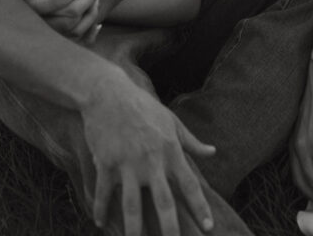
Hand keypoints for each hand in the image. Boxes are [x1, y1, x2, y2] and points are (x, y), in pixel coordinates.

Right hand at [83, 72, 215, 235]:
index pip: (189, 184)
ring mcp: (127, 163)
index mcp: (170, 150)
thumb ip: (191, 140)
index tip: (209, 228)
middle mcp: (151, 160)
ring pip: (132, 205)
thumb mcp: (170, 120)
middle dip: (170, 230)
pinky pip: (104, 192)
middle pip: (164, 202)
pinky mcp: (106, 162)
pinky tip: (100, 223)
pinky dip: (101, 209)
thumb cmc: (142, 106)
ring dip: (134, 231)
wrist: (108, 92)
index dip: (200, 207)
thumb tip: (212, 152)